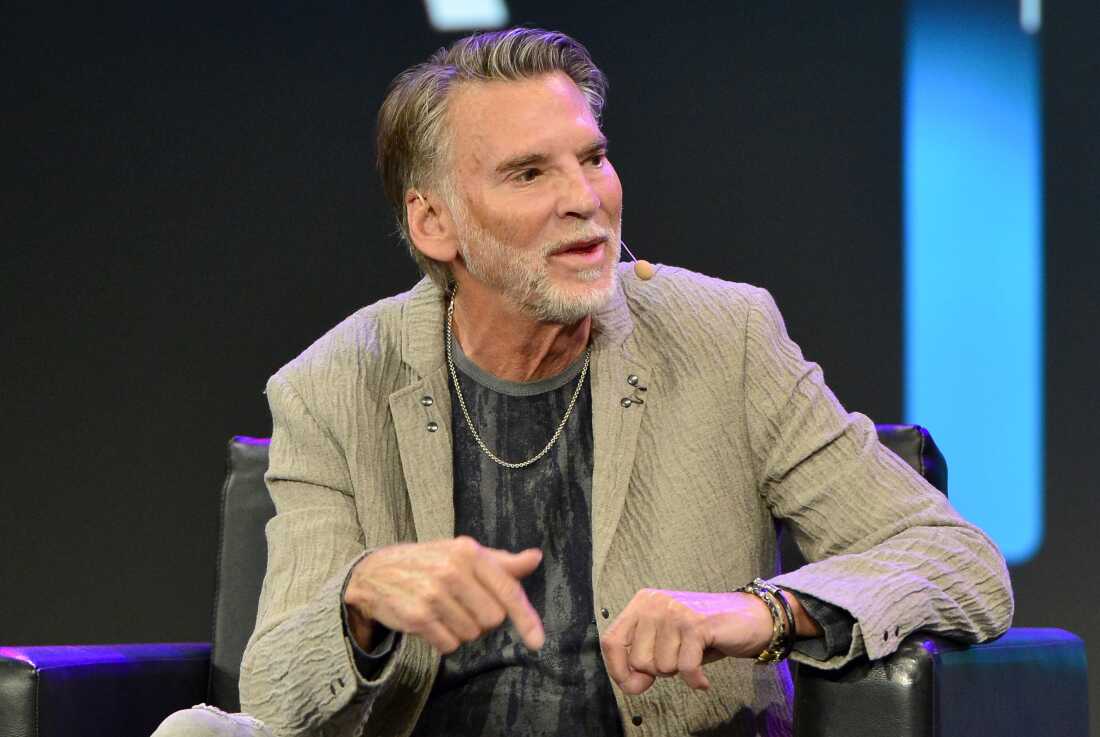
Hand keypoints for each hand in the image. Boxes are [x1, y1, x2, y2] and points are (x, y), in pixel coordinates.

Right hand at [343, 536, 544, 654]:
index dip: (526, 618)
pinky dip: (444, 640)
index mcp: (469, 552)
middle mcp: (452, 570)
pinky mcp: (418, 617)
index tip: (538, 641)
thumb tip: (536, 558)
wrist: (375, 573)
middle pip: (493, 620)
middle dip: (482, 619)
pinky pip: (450, 645)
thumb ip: (501, 562)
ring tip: (443, 610)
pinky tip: (431, 622)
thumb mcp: (463, 553)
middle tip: (462, 604)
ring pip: (472, 635)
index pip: (508, 590)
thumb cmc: (429, 562)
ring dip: (461, 630)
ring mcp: (434, 594)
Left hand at [600, 589, 775, 694]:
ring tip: (694, 654)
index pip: (611, 641)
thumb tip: (631, 685)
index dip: (618, 670)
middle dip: (659, 671)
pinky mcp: (697, 625)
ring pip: (662, 667)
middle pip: (638, 660)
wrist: (749, 617)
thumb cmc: (704, 632)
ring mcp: (675, 612)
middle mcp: (654, 603)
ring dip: (680, 670)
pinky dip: (695, 680)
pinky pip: (686, 668)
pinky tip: (702, 680)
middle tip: (680, 657)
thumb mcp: (666, 641)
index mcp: (641, 603)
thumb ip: (644, 658)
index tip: (635, 685)